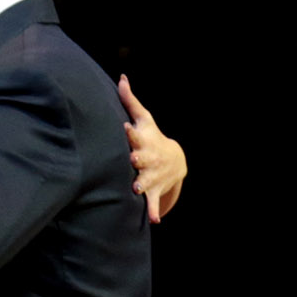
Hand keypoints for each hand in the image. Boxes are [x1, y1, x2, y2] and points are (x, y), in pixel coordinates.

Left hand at [119, 77, 186, 221]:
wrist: (175, 161)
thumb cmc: (151, 137)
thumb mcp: (145, 119)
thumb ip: (130, 100)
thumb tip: (121, 77)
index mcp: (143, 142)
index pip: (137, 135)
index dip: (132, 132)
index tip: (126, 128)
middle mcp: (148, 159)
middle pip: (142, 159)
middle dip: (139, 159)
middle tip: (133, 159)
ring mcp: (152, 176)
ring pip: (147, 182)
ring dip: (143, 185)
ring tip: (137, 189)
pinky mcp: (152, 191)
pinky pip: (153, 203)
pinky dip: (153, 211)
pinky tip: (154, 220)